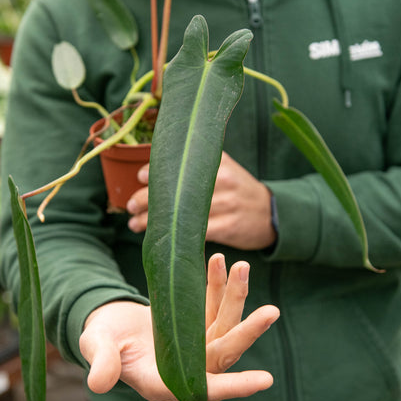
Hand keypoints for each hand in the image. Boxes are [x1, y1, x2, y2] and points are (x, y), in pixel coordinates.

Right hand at [79, 254, 279, 400]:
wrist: (107, 323)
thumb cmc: (101, 339)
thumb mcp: (97, 346)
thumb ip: (102, 362)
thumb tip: (98, 383)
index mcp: (165, 381)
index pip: (204, 387)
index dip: (234, 386)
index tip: (265, 380)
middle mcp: (187, 366)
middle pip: (224, 352)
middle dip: (247, 331)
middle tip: (271, 311)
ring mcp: (194, 344)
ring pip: (224, 324)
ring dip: (234, 296)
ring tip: (241, 266)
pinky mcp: (195, 324)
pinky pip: (212, 306)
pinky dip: (217, 286)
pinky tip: (219, 263)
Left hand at [126, 152, 275, 249]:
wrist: (271, 214)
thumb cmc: (240, 191)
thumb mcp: (226, 169)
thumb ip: (199, 165)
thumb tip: (158, 168)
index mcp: (220, 162)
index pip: (182, 162)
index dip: (157, 170)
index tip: (140, 178)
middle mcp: (223, 179)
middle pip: (178, 187)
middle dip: (148, 197)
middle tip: (129, 205)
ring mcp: (227, 203)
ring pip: (182, 211)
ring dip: (153, 220)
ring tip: (135, 224)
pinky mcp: (229, 226)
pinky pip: (196, 231)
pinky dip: (175, 235)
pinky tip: (161, 238)